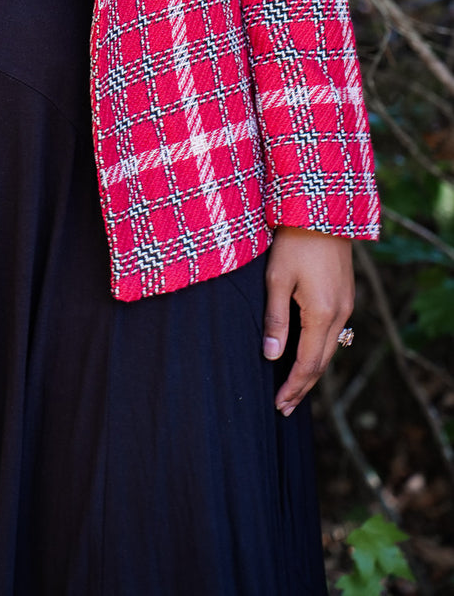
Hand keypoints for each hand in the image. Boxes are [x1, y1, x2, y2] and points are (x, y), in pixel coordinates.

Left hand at [263, 226, 353, 416]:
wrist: (322, 211)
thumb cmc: (293, 242)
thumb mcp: (276, 279)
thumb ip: (275, 319)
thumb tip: (271, 357)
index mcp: (322, 313)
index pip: (308, 363)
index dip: (294, 386)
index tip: (279, 405)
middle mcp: (340, 314)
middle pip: (322, 362)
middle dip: (303, 386)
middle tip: (285, 407)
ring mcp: (346, 304)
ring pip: (330, 348)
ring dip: (312, 370)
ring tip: (295, 388)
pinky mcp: (346, 295)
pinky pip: (334, 333)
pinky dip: (320, 350)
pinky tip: (308, 354)